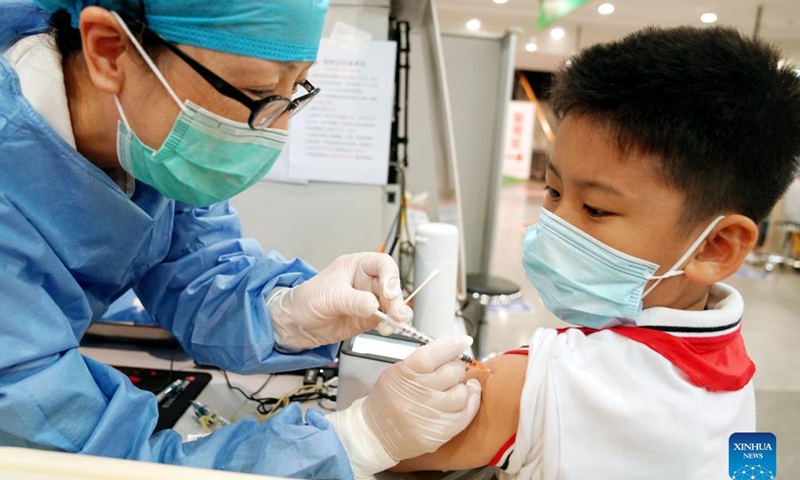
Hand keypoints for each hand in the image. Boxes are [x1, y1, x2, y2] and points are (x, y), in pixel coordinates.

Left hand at [269, 252, 412, 350]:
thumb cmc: (306, 299)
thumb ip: (353, 301)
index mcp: (357, 266)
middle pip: (393, 286)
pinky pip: (388, 320)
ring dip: (398, 314)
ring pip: (394, 304)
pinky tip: (387, 329)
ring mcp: (370, 301)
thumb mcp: (329, 296)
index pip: (382, 264)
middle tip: (396, 313)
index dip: (390, 276)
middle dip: (396, 300)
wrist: (295, 324)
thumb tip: (374, 306)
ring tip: (394, 323)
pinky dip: (392, 325)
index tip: (389, 292)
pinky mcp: (369, 319)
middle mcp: (367, 282)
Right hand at [327, 335, 481, 478]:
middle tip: (451, 369)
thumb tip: (451, 342)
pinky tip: (465, 398)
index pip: (434, 353)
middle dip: (456, 367)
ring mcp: (428, 416)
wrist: (375, 434)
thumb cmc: (388, 400)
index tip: (463, 341)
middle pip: (452, 372)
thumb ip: (425, 356)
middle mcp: (416, 395)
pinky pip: (465, 414)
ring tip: (454, 387)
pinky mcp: (439, 433)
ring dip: (462, 387)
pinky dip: (470, 403)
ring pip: (462, 393)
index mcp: (403, 374)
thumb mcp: (398, 371)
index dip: (453, 344)